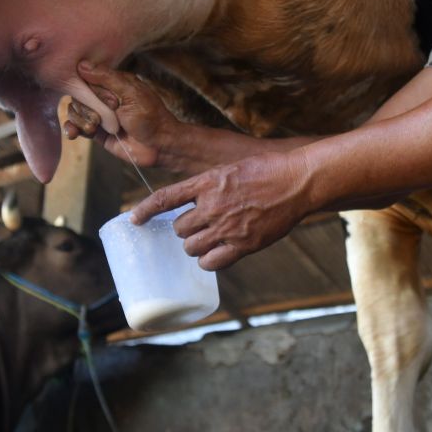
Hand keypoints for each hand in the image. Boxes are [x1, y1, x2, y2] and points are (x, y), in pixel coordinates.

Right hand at [63, 62, 177, 166]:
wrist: (159, 146)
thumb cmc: (151, 117)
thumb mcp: (131, 93)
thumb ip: (107, 78)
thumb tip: (81, 65)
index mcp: (114, 83)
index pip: (88, 78)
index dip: (91, 89)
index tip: (110, 102)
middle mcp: (104, 97)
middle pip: (79, 95)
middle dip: (88, 107)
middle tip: (106, 117)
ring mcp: (100, 115)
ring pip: (75, 110)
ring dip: (81, 119)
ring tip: (94, 128)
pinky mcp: (97, 132)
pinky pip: (77, 127)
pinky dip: (72, 128)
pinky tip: (72, 133)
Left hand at [130, 150, 315, 269]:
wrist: (297, 181)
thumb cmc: (268, 171)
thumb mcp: (231, 168)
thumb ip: (210, 185)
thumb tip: (194, 201)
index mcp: (207, 182)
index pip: (165, 198)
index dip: (145, 210)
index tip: (134, 219)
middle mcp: (212, 205)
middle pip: (180, 229)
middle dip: (185, 230)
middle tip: (197, 226)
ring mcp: (227, 227)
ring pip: (192, 247)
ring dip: (195, 245)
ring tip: (209, 239)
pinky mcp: (244, 244)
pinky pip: (212, 262)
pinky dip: (209, 261)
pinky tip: (216, 255)